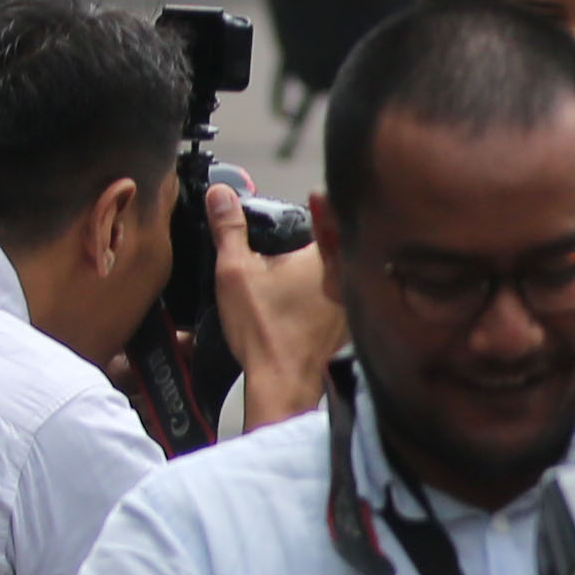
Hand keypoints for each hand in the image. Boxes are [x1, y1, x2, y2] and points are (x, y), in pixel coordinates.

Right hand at [205, 181, 341, 428]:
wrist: (282, 381)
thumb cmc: (263, 328)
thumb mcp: (235, 270)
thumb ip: (229, 229)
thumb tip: (220, 193)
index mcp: (329, 256)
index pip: (331, 214)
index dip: (317, 202)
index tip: (308, 198)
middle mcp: (350, 275)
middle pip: (337, 242)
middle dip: (318, 234)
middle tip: (294, 232)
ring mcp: (353, 302)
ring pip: (338, 270)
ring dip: (321, 265)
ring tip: (293, 265)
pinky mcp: (348, 324)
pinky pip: (337, 295)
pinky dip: (322, 291)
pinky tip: (300, 297)